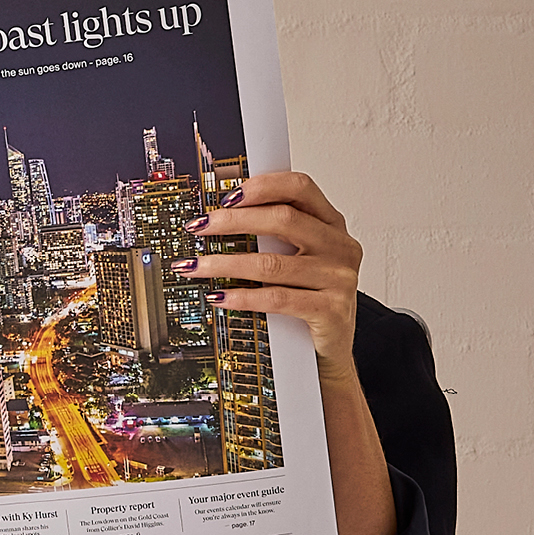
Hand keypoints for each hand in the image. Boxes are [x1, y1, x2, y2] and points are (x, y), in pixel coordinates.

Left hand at [173, 171, 359, 382]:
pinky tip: (218, 295)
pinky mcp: (330, 311)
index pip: (300, 188)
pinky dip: (241, 297)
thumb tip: (221, 215)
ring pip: (272, 264)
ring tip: (193, 266)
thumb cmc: (309, 296)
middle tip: (198, 227)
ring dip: (223, 263)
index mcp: (332, 224)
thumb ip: (275, 234)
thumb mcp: (299, 258)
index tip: (225, 195)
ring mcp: (339, 278)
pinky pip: (276, 299)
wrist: (329, 348)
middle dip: (232, 221)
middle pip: (283, 220)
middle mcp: (340, 246)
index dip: (262, 186)